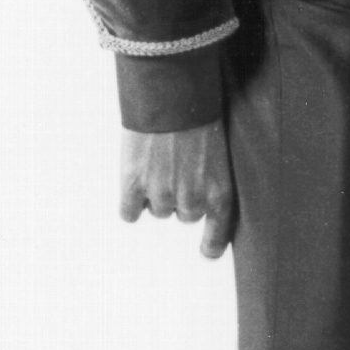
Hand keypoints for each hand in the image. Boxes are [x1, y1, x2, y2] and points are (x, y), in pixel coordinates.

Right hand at [120, 120, 236, 259]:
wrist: (174, 96)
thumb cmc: (201, 117)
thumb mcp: (218, 153)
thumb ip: (209, 181)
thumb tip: (198, 204)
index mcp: (220, 191)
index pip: (219, 232)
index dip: (213, 244)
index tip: (207, 252)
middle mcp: (192, 200)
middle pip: (184, 215)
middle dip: (182, 196)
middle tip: (178, 167)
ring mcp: (162, 195)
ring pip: (158, 211)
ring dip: (157, 194)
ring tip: (159, 162)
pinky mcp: (134, 187)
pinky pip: (130, 213)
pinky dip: (130, 203)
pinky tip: (134, 182)